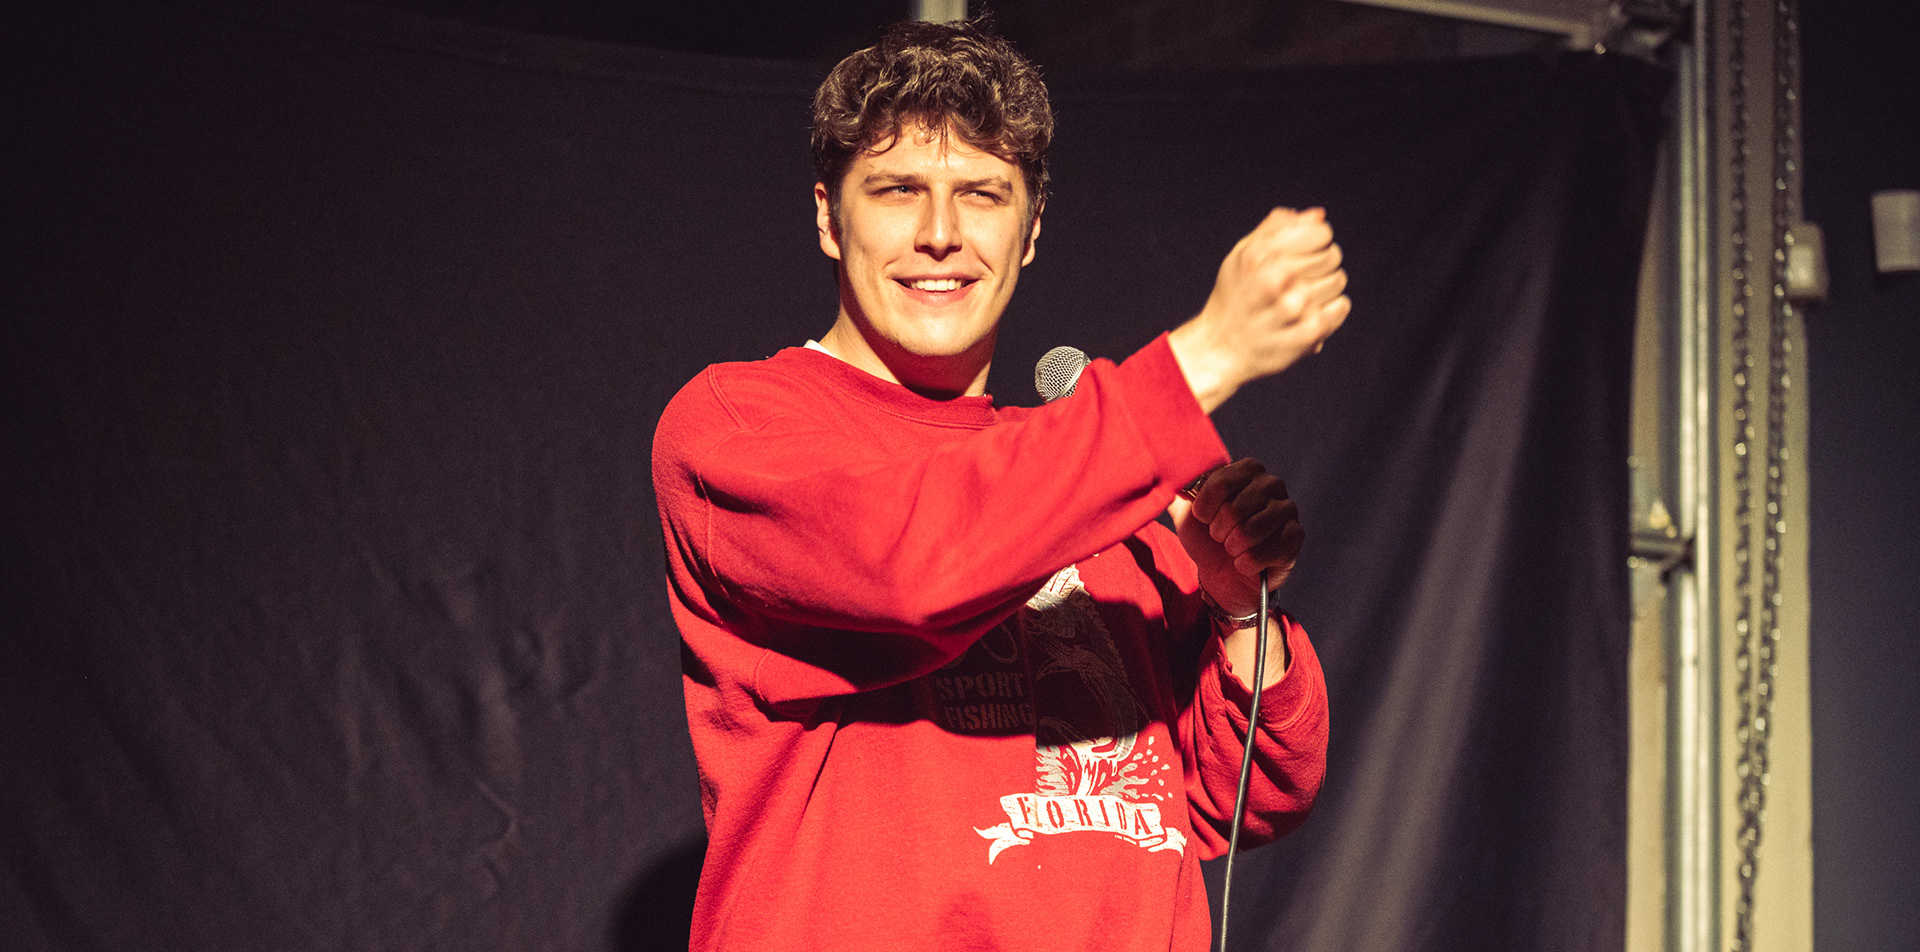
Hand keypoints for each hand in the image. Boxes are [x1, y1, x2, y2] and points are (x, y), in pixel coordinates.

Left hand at [1166, 457, 1304, 616]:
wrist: (1222, 573)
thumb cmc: (1206, 538)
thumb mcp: (1186, 510)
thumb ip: (1177, 486)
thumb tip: (1166, 466)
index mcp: (1247, 469)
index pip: (1220, 483)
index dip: (1204, 508)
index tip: (1203, 518)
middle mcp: (1272, 484)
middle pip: (1234, 508)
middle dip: (1218, 531)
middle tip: (1220, 536)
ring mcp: (1288, 509)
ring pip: (1249, 531)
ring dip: (1232, 547)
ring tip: (1232, 548)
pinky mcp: (1296, 536)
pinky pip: (1264, 552)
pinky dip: (1246, 563)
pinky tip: (1245, 562)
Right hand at [1168, 207, 1350, 411]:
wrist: (1220, 347)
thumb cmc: (1233, 296)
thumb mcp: (1242, 254)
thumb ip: (1277, 228)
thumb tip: (1318, 216)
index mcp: (1260, 256)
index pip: (1321, 233)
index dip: (1316, 240)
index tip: (1305, 252)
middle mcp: (1276, 280)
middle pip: (1332, 256)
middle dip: (1322, 263)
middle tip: (1303, 277)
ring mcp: (1293, 308)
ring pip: (1338, 280)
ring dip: (1326, 286)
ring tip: (1304, 297)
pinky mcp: (1307, 333)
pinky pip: (1340, 307)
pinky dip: (1333, 308)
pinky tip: (1313, 313)